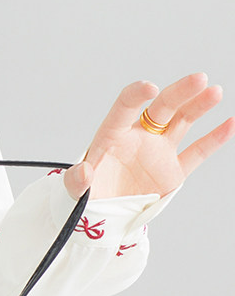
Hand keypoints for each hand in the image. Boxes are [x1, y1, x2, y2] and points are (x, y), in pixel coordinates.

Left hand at [64, 73, 233, 200]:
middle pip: (161, 108)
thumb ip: (77, 182)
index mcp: (112, 136)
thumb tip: (82, 173)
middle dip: (179, 93)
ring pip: (181, 122)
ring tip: (214, 91)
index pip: (125, 107)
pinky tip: (230, 123)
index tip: (149, 88)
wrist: (105, 216)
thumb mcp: (76, 191)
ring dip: (198, 106)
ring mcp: (158, 151)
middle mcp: (138, 137)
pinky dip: (214, 139)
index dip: (136, 96)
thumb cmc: (88, 196)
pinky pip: (196, 152)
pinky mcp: (173, 171)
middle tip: (199, 79)